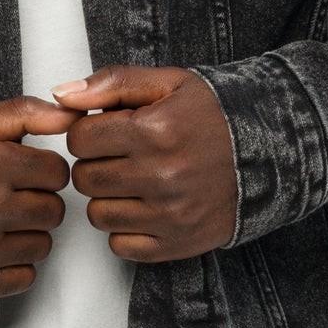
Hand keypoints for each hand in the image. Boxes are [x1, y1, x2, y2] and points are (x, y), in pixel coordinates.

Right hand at [0, 95, 82, 299]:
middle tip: (13, 194)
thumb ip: (28, 112)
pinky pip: (25, 277)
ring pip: (43, 245)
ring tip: (0, 218)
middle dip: (39, 200)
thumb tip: (72, 114)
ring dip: (28, 232)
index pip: (57, 171)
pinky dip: (15, 264)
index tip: (28, 170)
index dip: (45, 169)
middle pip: (53, 210)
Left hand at [51, 65, 237, 262]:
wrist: (265, 152)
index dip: (86, 130)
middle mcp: (160, 175)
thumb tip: (62, 94)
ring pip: (97, 214)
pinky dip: (123, 228)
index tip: (103, 129)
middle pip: (85, 178)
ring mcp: (169, 214)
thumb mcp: (166, 82)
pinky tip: (142, 204)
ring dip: (106, 196)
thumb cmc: (210, 113)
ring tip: (129, 178)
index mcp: (153, 130)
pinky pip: (120, 245)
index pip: (80, 138)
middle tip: (116, 153)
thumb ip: (112, 83)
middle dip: (93, 162)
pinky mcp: (177, 243)